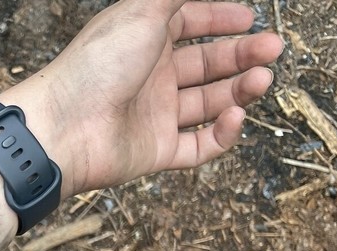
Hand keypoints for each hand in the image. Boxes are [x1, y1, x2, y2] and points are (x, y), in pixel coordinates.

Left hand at [0, 0, 283, 197]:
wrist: (63, 127)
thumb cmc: (96, 65)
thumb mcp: (142, 10)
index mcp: (143, 40)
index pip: (189, 24)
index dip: (219, 19)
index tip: (249, 18)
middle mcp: (150, 76)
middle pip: (207, 64)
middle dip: (242, 55)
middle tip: (273, 48)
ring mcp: (154, 115)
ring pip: (209, 103)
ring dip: (240, 90)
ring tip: (263, 79)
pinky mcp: (157, 151)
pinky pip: (200, 145)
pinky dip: (223, 134)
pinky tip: (235, 115)